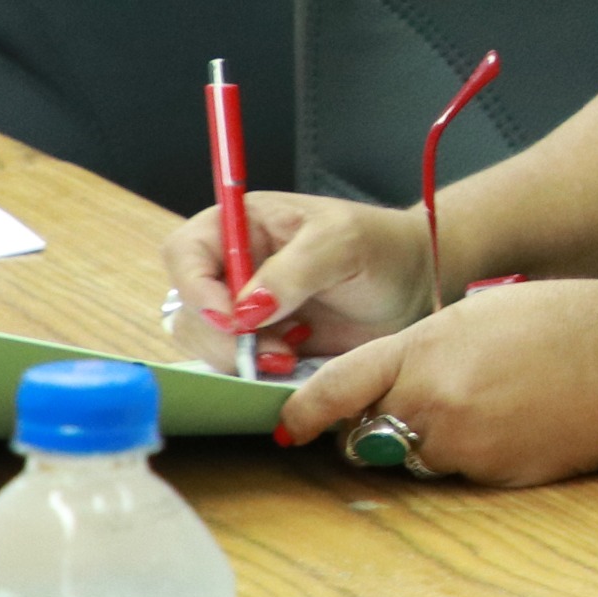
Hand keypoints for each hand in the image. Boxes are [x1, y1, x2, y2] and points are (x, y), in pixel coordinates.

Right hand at [161, 192, 431, 362]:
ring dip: (238, 357)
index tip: (233, 318)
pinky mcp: (259, 343)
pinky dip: (254, 371)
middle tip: (272, 347)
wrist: (415, 286)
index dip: (196, 288)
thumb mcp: (343, 243)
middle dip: (222, 336)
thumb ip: (293, 270)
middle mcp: (231, 266)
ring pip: (205, 342)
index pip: (183, 252)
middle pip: (189, 307)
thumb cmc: (381, 247)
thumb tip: (243, 309)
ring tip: (290, 354)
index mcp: (240, 225)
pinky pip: (234, 365)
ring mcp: (242, 308)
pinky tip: (293, 362)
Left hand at [275, 276, 597, 484]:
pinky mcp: (500, 478)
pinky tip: (517, 423)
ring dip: (430, 439)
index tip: (289, 424)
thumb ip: (419, 351)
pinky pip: (463, 473)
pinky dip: (476, 453)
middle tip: (409, 403)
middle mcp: (434, 407)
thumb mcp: (477, 315)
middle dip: (376, 424)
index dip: (304, 412)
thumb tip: (386, 387)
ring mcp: (467, 448)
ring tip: (488, 404)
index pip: (335, 390)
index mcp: (423, 354)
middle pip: (369, 433)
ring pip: (417, 456)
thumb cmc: (566, 320)